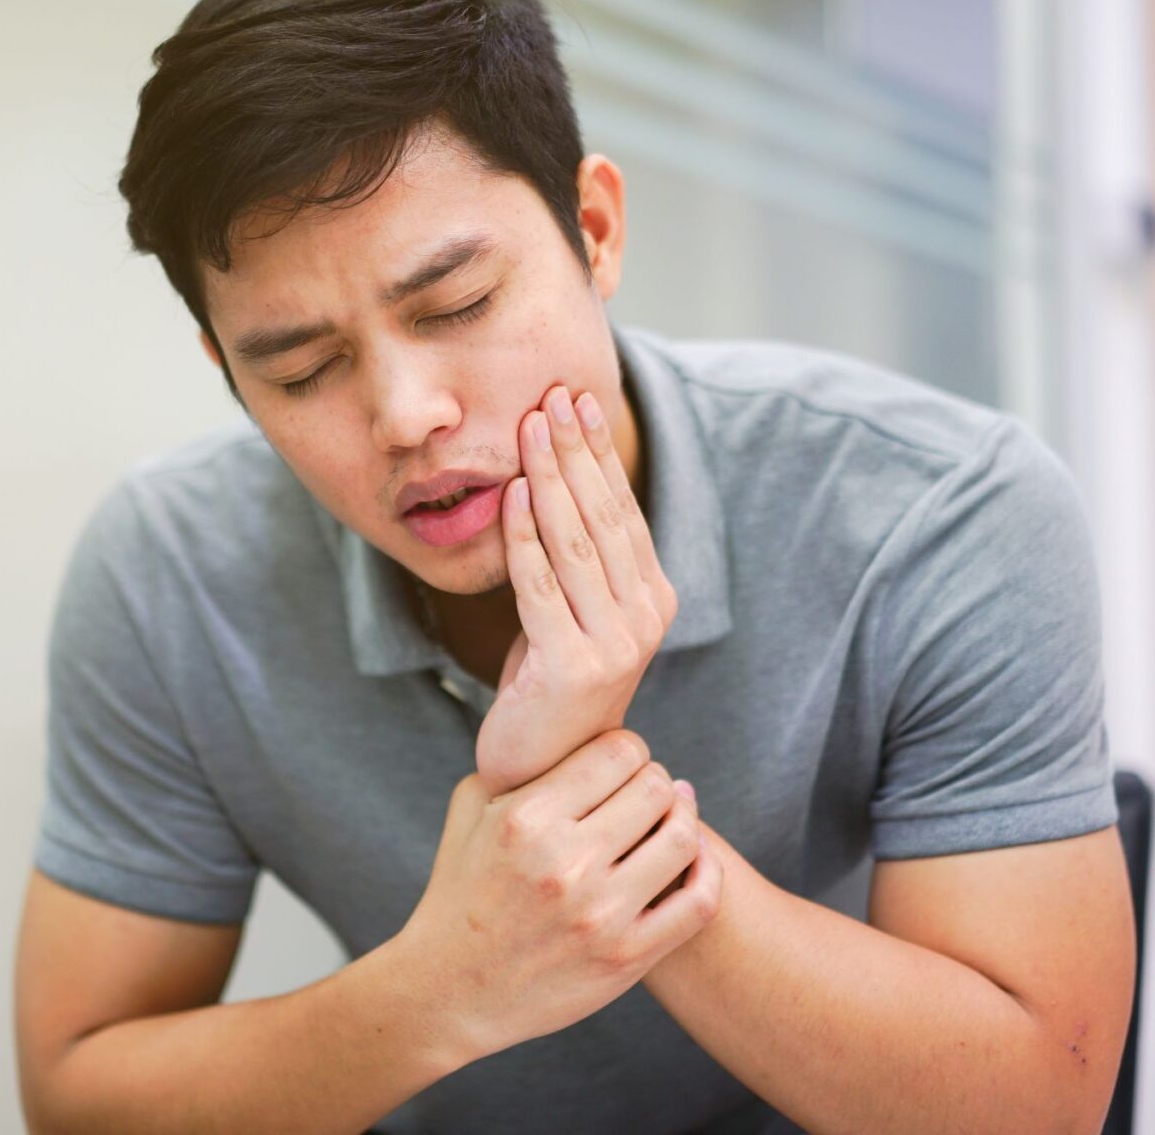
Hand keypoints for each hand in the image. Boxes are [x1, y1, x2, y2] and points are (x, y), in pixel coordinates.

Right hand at [400, 729, 720, 1059]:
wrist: (450, 987)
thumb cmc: (459, 892)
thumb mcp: (468, 812)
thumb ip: (516, 767)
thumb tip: (566, 726)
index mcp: (523, 819)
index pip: (616, 752)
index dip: (628, 749)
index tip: (623, 762)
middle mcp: (564, 863)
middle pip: (655, 788)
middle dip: (656, 780)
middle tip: (648, 790)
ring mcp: (600, 914)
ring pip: (681, 839)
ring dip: (683, 819)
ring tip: (671, 819)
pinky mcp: (626, 957)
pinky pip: (697, 903)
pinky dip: (706, 872)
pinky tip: (692, 860)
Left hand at [472, 384, 679, 794]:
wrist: (543, 769)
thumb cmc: (547, 685)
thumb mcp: (568, 612)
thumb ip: (573, 560)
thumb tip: (551, 477)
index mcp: (652, 598)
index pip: (621, 510)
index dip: (596, 454)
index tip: (573, 399)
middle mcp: (644, 617)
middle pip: (603, 517)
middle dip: (574, 451)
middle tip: (550, 395)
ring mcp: (615, 643)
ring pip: (575, 542)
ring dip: (549, 478)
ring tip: (528, 428)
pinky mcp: (574, 665)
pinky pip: (542, 584)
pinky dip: (525, 535)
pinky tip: (512, 493)